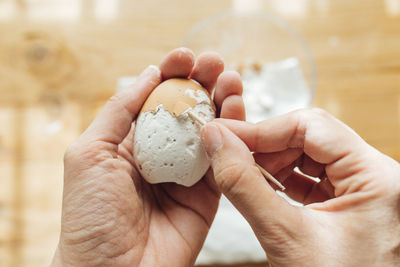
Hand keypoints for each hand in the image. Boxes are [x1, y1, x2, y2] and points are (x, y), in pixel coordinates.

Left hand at [52, 48, 244, 265]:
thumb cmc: (90, 215)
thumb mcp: (90, 152)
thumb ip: (119, 111)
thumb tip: (147, 74)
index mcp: (132, 142)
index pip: (156, 99)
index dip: (171, 74)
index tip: (185, 56)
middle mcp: (161, 154)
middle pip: (187, 111)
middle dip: (202, 83)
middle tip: (215, 63)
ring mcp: (186, 174)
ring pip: (210, 131)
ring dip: (223, 103)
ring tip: (231, 80)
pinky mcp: (207, 195)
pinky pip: (224, 160)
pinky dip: (234, 135)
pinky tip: (237, 113)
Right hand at [201, 108, 399, 265]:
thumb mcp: (285, 237)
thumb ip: (245, 184)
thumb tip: (218, 142)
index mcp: (375, 178)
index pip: (312, 126)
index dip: (263, 128)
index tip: (225, 134)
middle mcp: (374, 178)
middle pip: (309, 138)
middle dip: (264, 146)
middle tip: (227, 154)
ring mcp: (361, 191)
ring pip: (307, 156)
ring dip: (270, 164)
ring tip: (242, 175)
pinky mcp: (347, 205)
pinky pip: (310, 178)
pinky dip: (281, 181)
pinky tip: (260, 189)